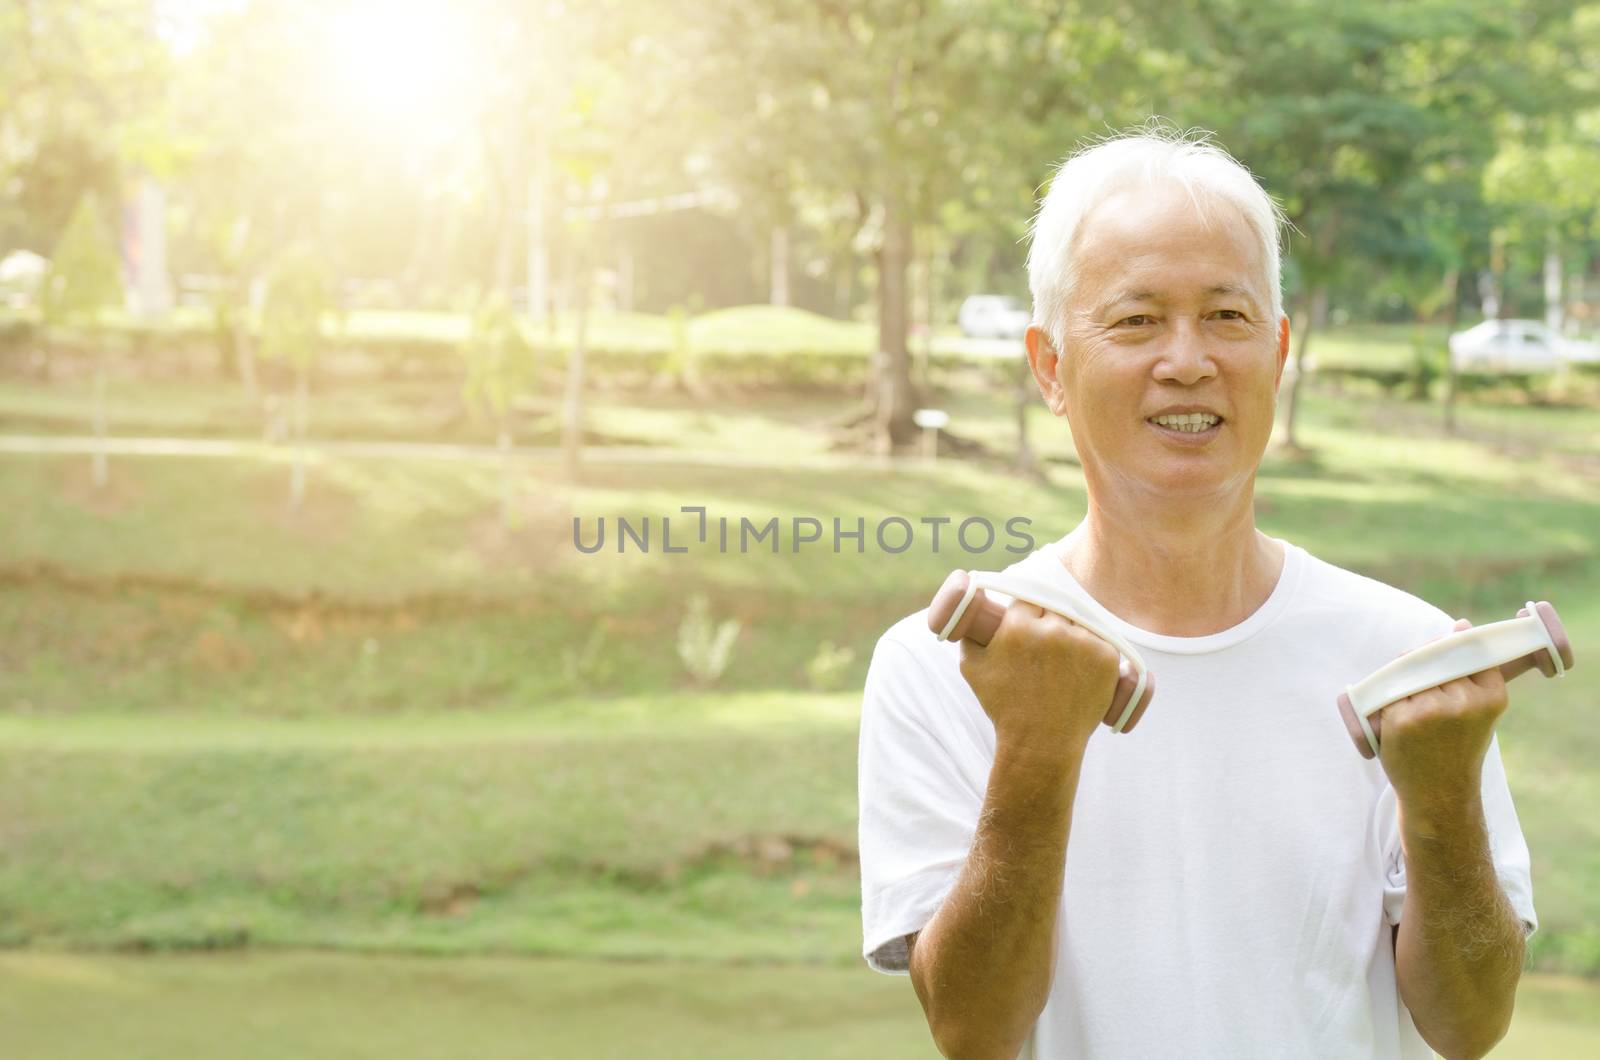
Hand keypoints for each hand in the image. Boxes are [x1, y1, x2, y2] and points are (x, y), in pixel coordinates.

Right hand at [958, 599, 1122, 754]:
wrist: (1041, 743)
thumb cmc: (1004, 706)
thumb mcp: (972, 667)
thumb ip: (970, 630)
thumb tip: (975, 600)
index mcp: (1017, 627)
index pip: (1027, 599)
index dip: (1028, 614)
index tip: (1028, 628)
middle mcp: (1051, 630)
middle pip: (1054, 606)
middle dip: (1049, 622)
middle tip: (1047, 647)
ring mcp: (1082, 642)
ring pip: (1079, 621)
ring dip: (1072, 634)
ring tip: (1063, 662)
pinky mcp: (1107, 656)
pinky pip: (1101, 639)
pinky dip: (1093, 651)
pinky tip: (1080, 670)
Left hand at [1377, 618, 1507, 807]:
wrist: (1440, 795)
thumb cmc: (1457, 749)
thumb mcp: (1478, 711)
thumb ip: (1472, 673)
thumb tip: (1460, 625)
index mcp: (1491, 697)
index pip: (1467, 648)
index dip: (1450, 643)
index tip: (1444, 646)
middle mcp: (1465, 701)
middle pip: (1433, 656)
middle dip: (1421, 660)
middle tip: (1417, 677)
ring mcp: (1432, 709)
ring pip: (1408, 671)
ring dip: (1401, 678)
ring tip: (1409, 704)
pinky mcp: (1402, 718)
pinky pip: (1388, 691)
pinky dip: (1386, 699)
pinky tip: (1394, 717)